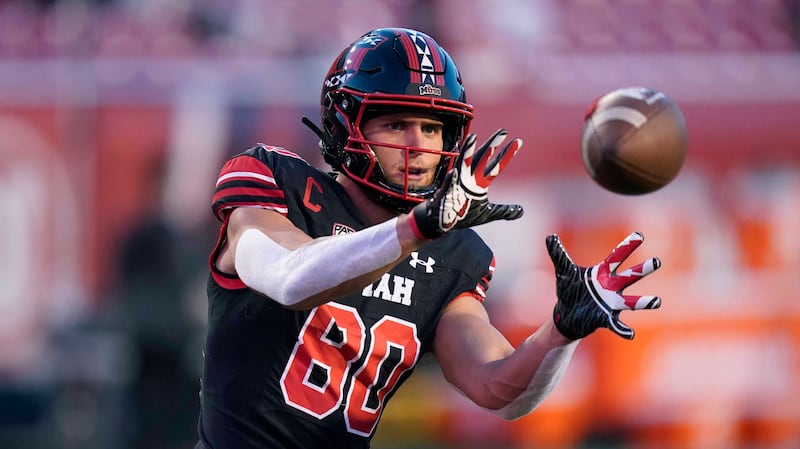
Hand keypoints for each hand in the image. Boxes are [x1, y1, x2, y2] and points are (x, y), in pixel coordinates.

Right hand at [410, 129, 522, 238]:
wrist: (442, 222)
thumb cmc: (463, 215)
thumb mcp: (488, 214)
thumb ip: (504, 211)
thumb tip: (521, 211)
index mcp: (480, 182)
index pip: (496, 166)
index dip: (506, 154)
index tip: (518, 141)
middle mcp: (469, 179)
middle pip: (482, 158)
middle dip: (492, 145)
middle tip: (504, 131)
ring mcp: (457, 184)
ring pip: (463, 164)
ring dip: (467, 151)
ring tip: (473, 137)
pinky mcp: (445, 194)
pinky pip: (448, 185)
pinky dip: (450, 179)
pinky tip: (453, 172)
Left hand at [546, 232, 660, 339]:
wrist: (566, 314)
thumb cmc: (569, 290)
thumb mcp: (563, 271)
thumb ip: (558, 254)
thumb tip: (550, 236)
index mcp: (603, 273)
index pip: (617, 257)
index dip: (627, 246)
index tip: (640, 235)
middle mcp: (612, 287)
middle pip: (630, 276)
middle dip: (642, 269)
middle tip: (656, 262)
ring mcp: (611, 304)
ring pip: (631, 302)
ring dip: (643, 302)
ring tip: (657, 301)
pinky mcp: (605, 319)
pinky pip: (617, 325)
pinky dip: (623, 329)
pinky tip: (629, 334)